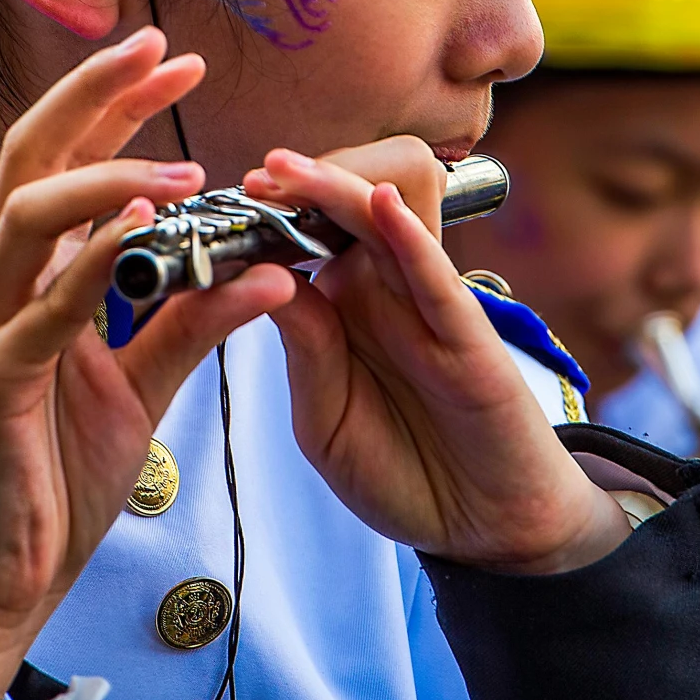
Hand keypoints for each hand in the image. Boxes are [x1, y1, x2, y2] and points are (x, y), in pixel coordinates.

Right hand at [0, 28, 294, 695]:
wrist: (0, 577)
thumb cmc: (55, 477)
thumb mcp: (142, 386)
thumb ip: (191, 323)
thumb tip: (267, 267)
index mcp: (30, 279)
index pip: (65, 161)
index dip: (112, 103)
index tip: (172, 60)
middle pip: (31, 156)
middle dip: (95, 95)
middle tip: (162, 51)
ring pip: (28, 214)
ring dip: (107, 176)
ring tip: (186, 165)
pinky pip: (47, 309)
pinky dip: (94, 261)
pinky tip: (146, 230)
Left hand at [245, 141, 629, 575]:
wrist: (483, 527)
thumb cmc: (403, 470)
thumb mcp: (324, 422)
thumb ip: (304, 351)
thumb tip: (263, 279)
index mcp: (345, 303)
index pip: (305, 234)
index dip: (264, 212)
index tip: (216, 203)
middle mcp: (387, 289)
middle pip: (347, 203)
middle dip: (301, 179)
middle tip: (255, 176)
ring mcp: (428, 305)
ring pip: (391, 217)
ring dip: (341, 185)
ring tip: (289, 173)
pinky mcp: (470, 336)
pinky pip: (438, 276)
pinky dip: (410, 237)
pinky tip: (382, 207)